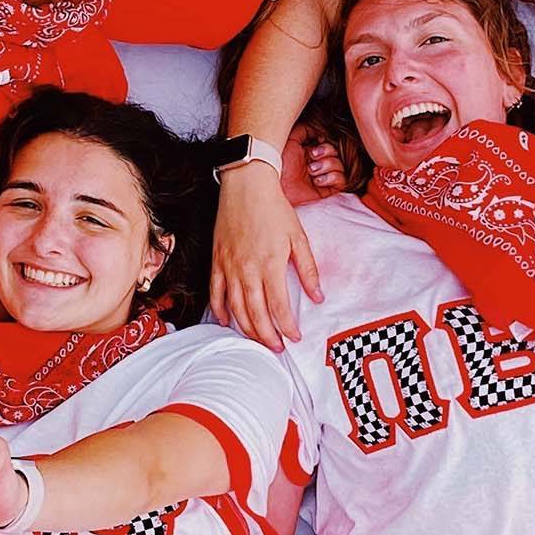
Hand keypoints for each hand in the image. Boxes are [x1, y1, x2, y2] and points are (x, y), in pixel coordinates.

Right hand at [211, 166, 318, 351]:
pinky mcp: (216, 261)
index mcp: (270, 264)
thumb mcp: (299, 237)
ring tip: (258, 340)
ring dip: (247, 329)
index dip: (287, 327)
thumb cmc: (275, 209)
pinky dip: (221, 310)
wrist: (246, 185)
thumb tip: (318, 296)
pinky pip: (215, 292)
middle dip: (267, 336)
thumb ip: (308, 269)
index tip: (295, 337)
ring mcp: (229, 266)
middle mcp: (247, 270)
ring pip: (235, 308)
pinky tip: (228, 322)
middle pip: (256, 314)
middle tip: (277, 348)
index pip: (278, 307)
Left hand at [284, 120, 347, 204]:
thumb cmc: (278, 164)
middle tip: (312, 157)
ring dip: (327, 166)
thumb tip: (319, 130)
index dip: (325, 143)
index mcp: (311, 152)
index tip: (317, 142)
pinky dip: (331, 178)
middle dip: (326, 153)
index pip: (329, 144)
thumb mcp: (289, 141)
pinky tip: (317, 181)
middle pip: (337, 153)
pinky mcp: (326, 190)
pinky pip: (342, 181)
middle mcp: (318, 164)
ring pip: (340, 166)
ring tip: (311, 171)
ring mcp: (323, 177)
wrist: (274, 186)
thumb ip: (304, 130)